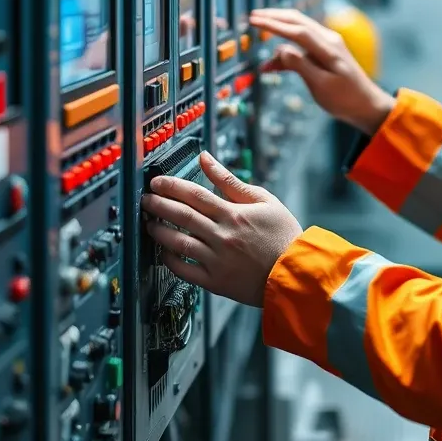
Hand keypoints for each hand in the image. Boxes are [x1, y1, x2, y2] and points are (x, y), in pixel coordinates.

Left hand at [140, 152, 301, 306]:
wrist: (296, 273)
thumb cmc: (283, 235)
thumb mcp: (264, 200)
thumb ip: (231, 180)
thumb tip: (206, 159)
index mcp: (234, 214)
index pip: (195, 195)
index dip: (172, 186)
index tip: (158, 182)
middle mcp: (222, 236)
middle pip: (182, 216)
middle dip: (159, 205)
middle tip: (146, 199)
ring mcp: (217, 260)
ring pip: (179, 243)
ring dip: (160, 231)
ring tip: (149, 223)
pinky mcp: (216, 281)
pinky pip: (185, 271)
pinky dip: (170, 261)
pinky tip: (164, 252)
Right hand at [249, 8, 394, 135]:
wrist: (367, 105)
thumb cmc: (345, 98)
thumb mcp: (322, 86)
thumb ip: (301, 66)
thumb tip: (281, 50)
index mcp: (328, 47)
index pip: (297, 29)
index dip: (274, 24)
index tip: (254, 21)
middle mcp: (328, 40)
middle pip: (297, 21)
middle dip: (274, 17)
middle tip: (253, 17)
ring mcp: (327, 45)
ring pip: (298, 31)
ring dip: (279, 30)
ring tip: (258, 31)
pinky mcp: (325, 53)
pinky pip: (302, 46)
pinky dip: (286, 52)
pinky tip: (271, 64)